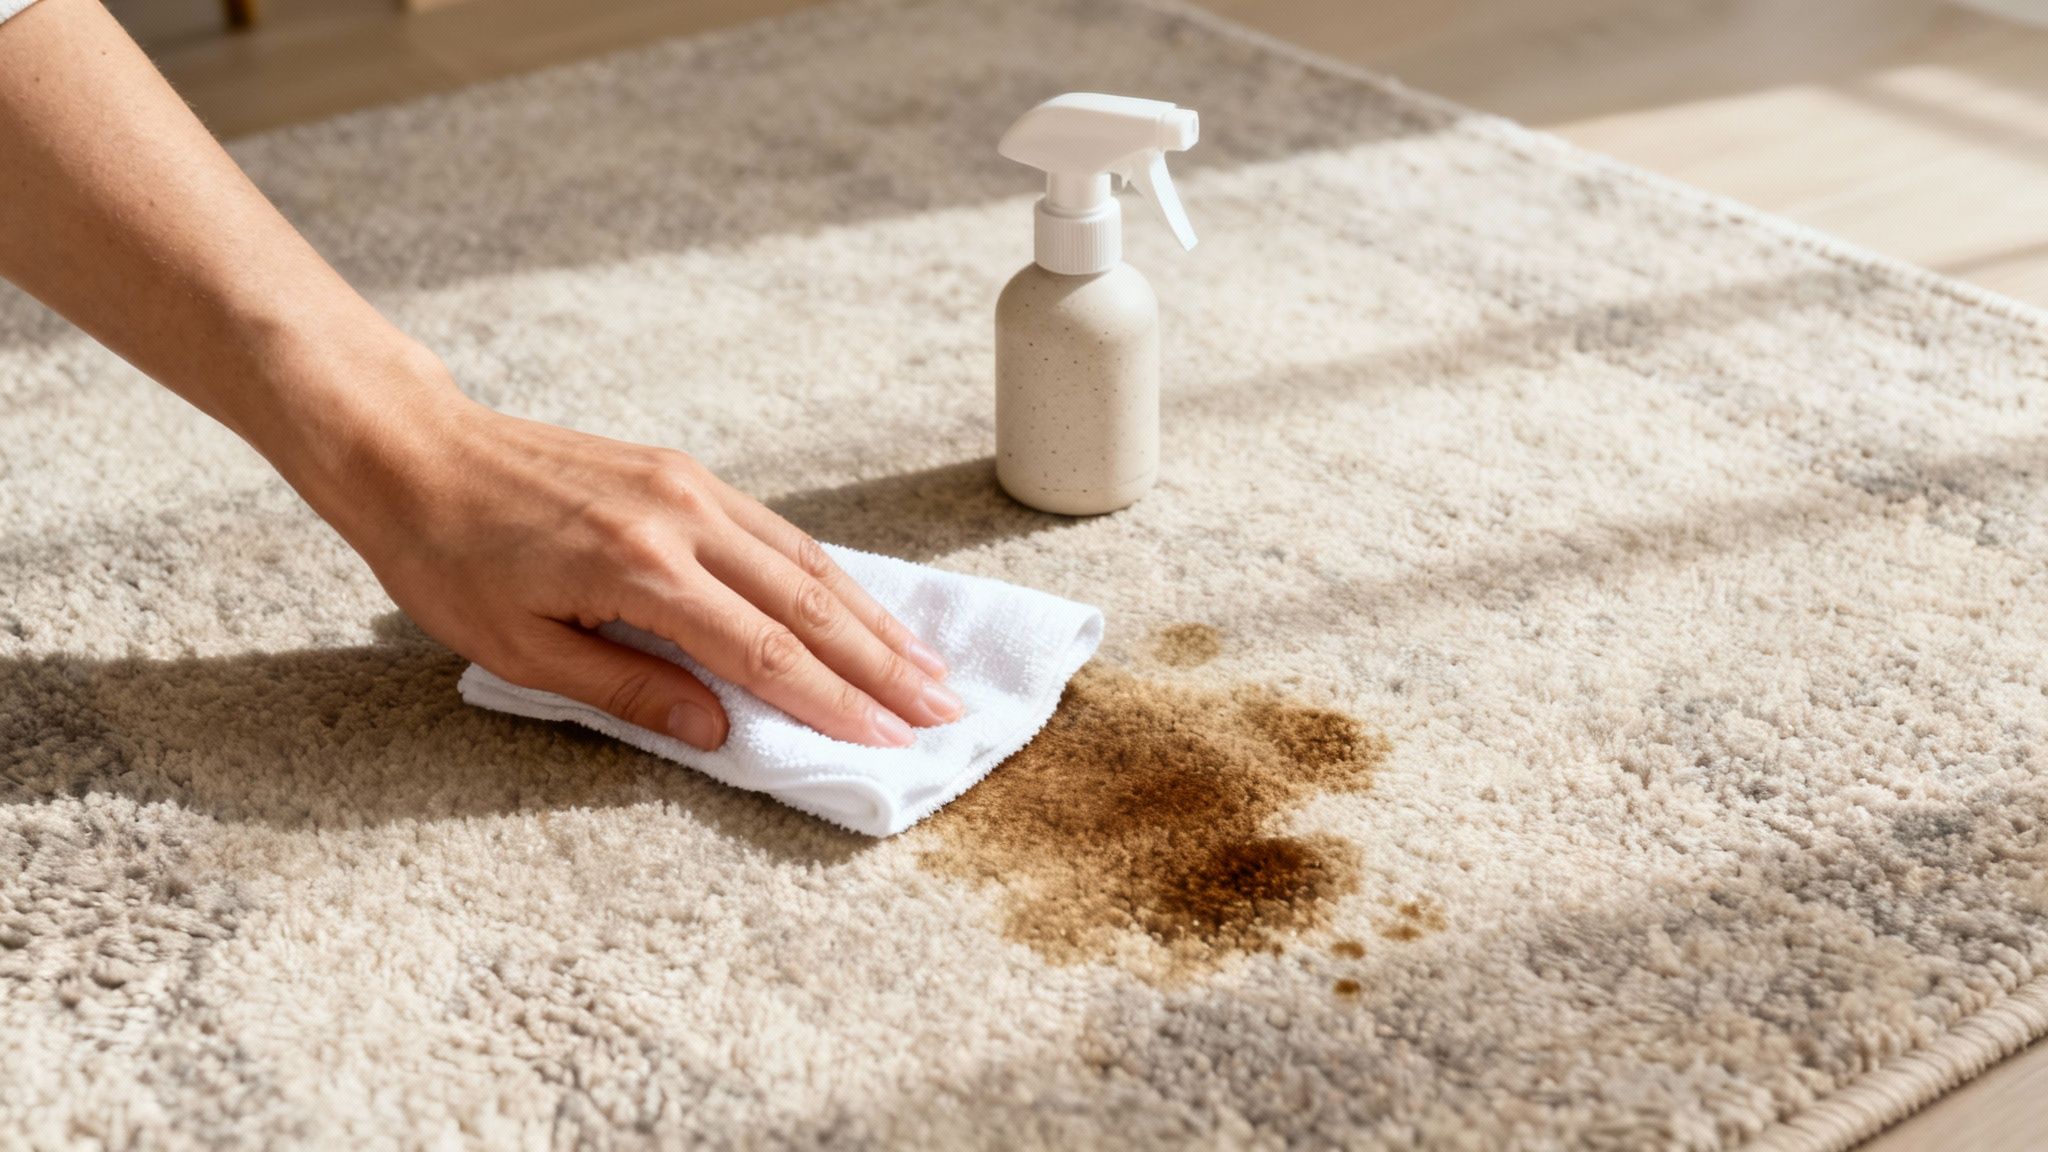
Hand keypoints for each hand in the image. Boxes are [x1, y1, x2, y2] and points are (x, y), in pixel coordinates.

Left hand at [308, 366, 960, 750]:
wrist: (414, 448)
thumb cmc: (448, 557)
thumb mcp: (520, 648)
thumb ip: (629, 691)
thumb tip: (722, 733)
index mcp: (638, 569)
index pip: (763, 652)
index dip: (833, 704)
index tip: (887, 742)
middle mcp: (681, 518)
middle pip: (808, 603)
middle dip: (883, 665)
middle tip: (942, 712)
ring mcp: (690, 487)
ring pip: (807, 561)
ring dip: (874, 618)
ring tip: (928, 667)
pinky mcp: (685, 472)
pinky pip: (777, 531)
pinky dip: (831, 576)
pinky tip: (861, 607)